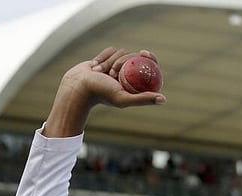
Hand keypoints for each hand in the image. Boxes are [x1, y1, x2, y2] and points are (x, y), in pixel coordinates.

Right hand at [44, 47, 165, 137]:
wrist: (77, 86)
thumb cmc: (100, 94)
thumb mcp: (123, 98)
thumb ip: (143, 99)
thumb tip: (163, 99)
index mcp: (136, 85)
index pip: (149, 67)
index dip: (150, 58)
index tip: (144, 53)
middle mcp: (128, 76)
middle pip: (134, 57)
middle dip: (122, 62)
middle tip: (112, 74)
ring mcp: (118, 67)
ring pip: (121, 52)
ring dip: (110, 61)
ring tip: (100, 74)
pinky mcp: (107, 59)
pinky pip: (111, 50)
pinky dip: (103, 57)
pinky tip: (95, 68)